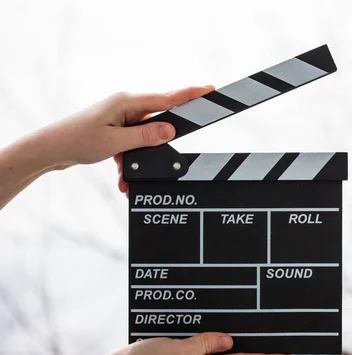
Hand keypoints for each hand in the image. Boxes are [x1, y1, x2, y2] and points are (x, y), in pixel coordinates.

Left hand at [52, 86, 212, 196]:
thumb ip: (145, 136)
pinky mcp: (117, 131)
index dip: (191, 94)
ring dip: (140, 160)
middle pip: (159, 121)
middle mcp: (126, 107)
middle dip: (160, 145)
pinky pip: (133, 146)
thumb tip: (170, 131)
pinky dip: (130, 162)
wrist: (49, 150)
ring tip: (127, 177)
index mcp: (127, 102)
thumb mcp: (115, 142)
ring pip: (145, 139)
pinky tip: (121, 177)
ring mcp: (121, 118)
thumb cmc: (77, 140)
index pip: (167, 99)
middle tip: (165, 153)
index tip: (210, 89)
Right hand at [68, 333, 291, 354]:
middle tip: (282, 343)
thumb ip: (204, 343)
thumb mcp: (177, 351)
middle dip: (261, 350)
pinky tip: (229, 329)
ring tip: (263, 335)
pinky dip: (224, 337)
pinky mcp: (188, 352)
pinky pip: (212, 343)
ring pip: (228, 349)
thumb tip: (229, 340)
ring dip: (245, 343)